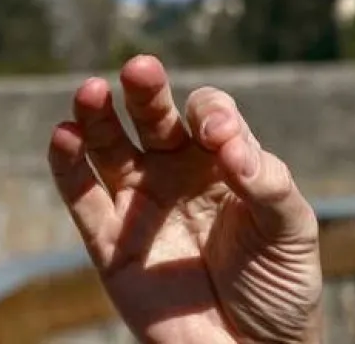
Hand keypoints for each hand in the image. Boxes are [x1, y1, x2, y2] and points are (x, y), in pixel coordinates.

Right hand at [47, 55, 323, 343]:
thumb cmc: (280, 285)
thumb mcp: (291, 227)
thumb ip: (265, 181)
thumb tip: (227, 142)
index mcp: (225, 161)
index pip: (210, 114)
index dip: (212, 115)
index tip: (219, 138)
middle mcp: (179, 174)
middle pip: (155, 118)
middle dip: (146, 92)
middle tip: (139, 68)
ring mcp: (142, 207)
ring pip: (110, 149)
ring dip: (97, 116)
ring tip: (89, 90)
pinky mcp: (112, 247)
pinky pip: (82, 200)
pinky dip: (68, 167)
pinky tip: (63, 134)